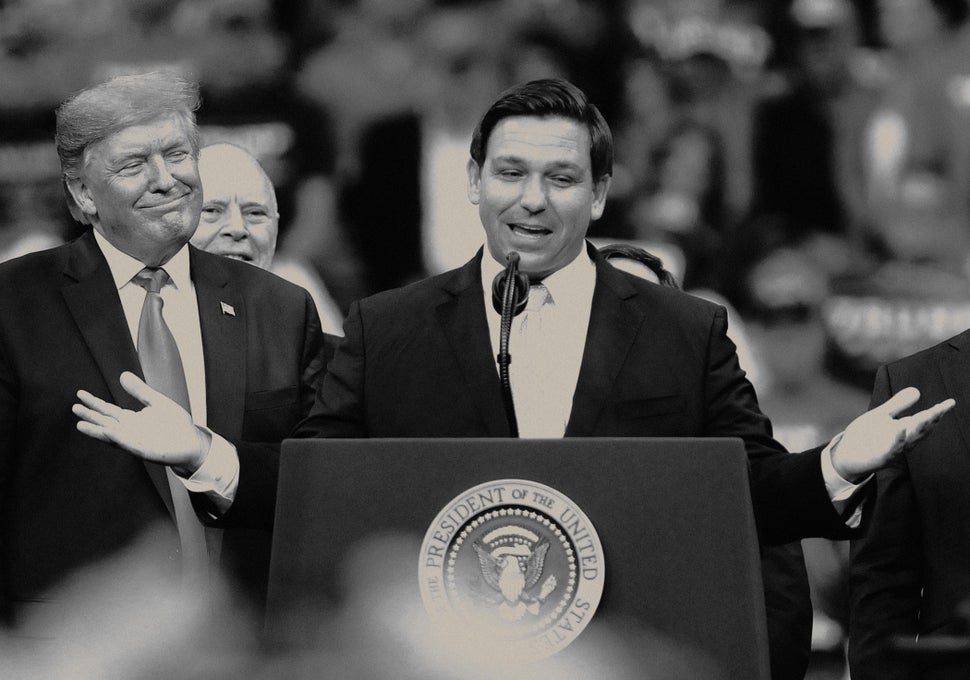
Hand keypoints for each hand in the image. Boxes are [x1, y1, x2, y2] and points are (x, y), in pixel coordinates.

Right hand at [73, 371, 209, 476]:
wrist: (193, 441)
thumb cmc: (175, 424)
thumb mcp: (157, 402)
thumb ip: (140, 391)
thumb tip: (123, 375)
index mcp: (131, 420)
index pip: (108, 411)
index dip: (94, 403)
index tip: (80, 394)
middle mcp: (130, 432)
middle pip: (106, 423)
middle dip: (91, 417)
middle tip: (74, 408)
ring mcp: (137, 442)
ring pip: (113, 437)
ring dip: (98, 431)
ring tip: (81, 425)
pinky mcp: (147, 452)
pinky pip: (131, 445)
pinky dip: (120, 439)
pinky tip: (110, 432)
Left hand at [832, 387, 954, 481]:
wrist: (846, 455)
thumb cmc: (865, 436)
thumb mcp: (882, 415)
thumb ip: (899, 405)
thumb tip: (917, 390)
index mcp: (904, 429)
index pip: (924, 420)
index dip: (937, 412)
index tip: (950, 402)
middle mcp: (902, 440)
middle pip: (920, 430)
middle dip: (932, 419)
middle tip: (942, 408)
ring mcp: (892, 450)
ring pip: (909, 440)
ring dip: (918, 428)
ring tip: (928, 415)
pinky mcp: (880, 458)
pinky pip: (891, 450)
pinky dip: (897, 439)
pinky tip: (901, 428)